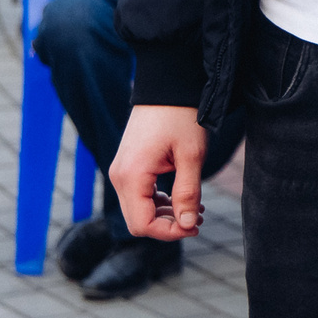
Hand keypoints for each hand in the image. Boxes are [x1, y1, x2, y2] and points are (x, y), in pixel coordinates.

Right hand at [111, 105, 207, 238]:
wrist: (168, 85)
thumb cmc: (182, 116)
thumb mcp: (191, 155)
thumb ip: (188, 192)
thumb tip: (185, 225)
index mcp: (131, 176)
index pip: (142, 224)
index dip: (169, 232)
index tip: (194, 226)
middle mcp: (119, 177)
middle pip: (138, 221)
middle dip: (168, 225)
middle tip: (198, 219)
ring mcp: (122, 171)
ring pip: (138, 209)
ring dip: (165, 215)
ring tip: (195, 209)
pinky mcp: (129, 166)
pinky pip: (139, 195)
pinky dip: (159, 202)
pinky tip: (182, 197)